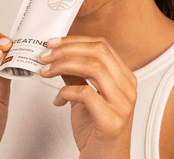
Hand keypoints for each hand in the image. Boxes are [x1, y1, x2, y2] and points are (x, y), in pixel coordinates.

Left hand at [39, 36, 137, 158]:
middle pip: (99, 52)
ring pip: (93, 67)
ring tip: (46, 72)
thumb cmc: (97, 133)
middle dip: (67, 49)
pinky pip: (86, 94)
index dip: (75, 40)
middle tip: (46, 55)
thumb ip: (76, 76)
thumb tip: (59, 56)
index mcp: (124, 78)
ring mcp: (122, 104)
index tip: (54, 43)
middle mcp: (127, 88)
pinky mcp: (112, 121)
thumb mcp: (85, 98)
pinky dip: (65, 93)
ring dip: (63, 65)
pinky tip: (58, 100)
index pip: (102, 45)